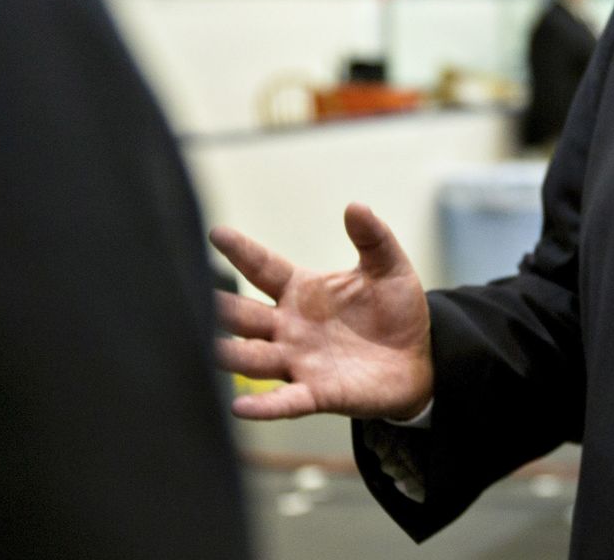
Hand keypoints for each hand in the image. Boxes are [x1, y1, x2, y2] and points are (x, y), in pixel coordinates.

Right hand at [209, 203, 433, 420]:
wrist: (418, 359)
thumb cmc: (396, 311)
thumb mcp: (389, 269)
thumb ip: (373, 238)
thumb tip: (356, 206)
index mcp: (301, 291)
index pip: (262, 268)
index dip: (242, 252)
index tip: (216, 233)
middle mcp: (288, 327)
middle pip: (244, 316)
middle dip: (220, 308)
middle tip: (194, 298)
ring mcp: (298, 361)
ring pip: (253, 358)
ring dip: (231, 354)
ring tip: (209, 349)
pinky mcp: (316, 393)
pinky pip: (284, 400)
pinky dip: (263, 406)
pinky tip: (240, 408)